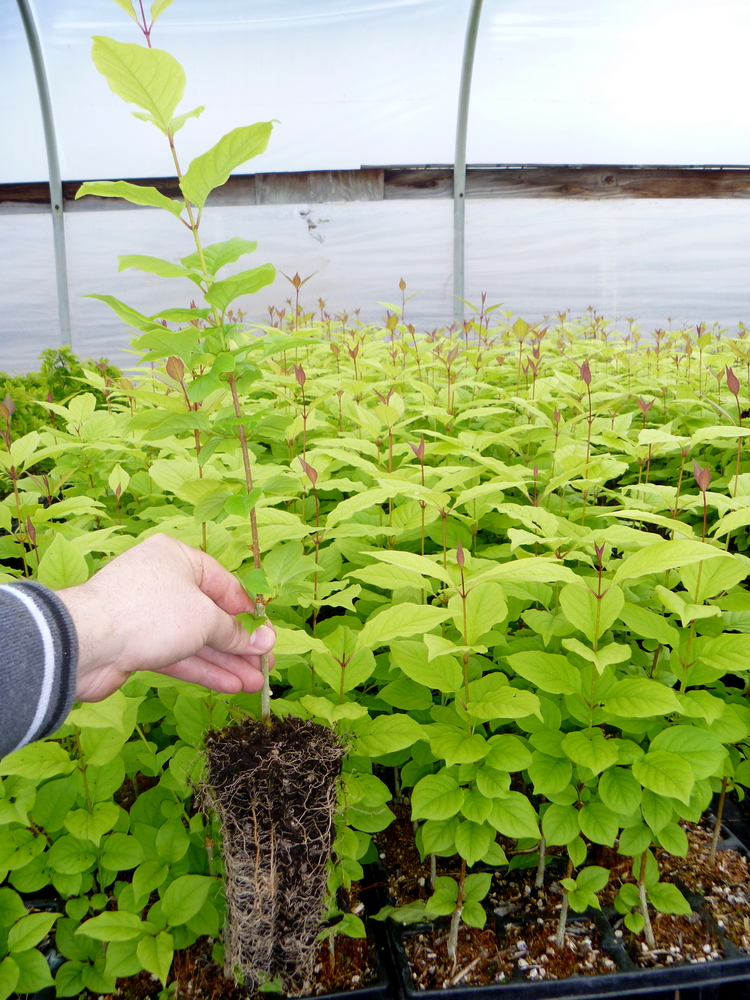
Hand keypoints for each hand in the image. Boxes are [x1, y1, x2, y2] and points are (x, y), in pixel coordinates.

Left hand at [58, 534, 274, 701]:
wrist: (85, 643)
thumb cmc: (149, 613)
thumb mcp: (204, 618)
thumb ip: (235, 632)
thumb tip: (263, 643)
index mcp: (178, 558)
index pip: (225, 585)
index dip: (250, 614)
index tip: (268, 639)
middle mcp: (163, 582)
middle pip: (211, 615)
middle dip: (240, 644)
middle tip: (264, 667)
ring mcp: (149, 615)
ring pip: (196, 639)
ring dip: (226, 662)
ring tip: (253, 684)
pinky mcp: (138, 644)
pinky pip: (178, 654)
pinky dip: (203, 669)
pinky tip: (229, 685)